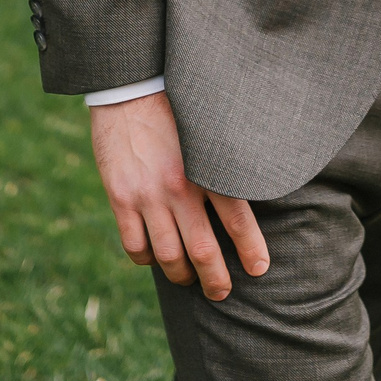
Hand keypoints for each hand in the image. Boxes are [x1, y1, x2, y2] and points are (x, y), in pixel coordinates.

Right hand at [86, 91, 268, 300]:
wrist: (130, 87)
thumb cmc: (177, 106)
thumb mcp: (210, 130)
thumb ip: (225, 164)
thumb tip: (248, 193)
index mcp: (208, 169)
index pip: (238, 220)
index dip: (251, 249)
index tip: (259, 268)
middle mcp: (180, 187)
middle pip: (203, 250)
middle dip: (216, 279)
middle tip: (222, 292)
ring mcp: (148, 196)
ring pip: (169, 256)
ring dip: (181, 276)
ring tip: (188, 280)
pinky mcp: (121, 199)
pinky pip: (135, 246)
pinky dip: (147, 259)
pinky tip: (154, 258)